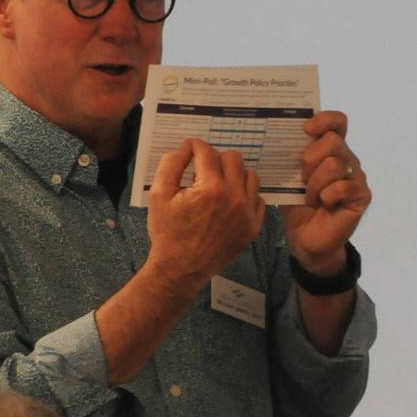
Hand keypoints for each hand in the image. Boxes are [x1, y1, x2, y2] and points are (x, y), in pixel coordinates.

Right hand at [146, 138, 265, 287]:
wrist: (180, 269)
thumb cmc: (167, 232)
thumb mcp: (158, 195)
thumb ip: (171, 164)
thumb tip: (186, 147)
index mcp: (210, 188)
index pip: (207, 151)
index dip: (194, 147)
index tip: (189, 150)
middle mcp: (234, 197)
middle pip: (233, 158)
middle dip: (215, 158)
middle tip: (201, 170)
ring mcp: (247, 214)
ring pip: (250, 175)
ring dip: (233, 174)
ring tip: (217, 184)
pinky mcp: (253, 227)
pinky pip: (258, 198)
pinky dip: (244, 195)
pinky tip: (228, 202)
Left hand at [280, 111, 371, 274]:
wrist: (305, 236)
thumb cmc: (297, 203)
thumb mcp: (289, 176)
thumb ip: (292, 156)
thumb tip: (278, 134)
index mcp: (330, 149)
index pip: (337, 122)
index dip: (325, 119)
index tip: (307, 129)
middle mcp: (347, 158)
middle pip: (332, 141)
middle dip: (310, 160)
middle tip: (302, 179)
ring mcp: (357, 177)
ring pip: (334, 165)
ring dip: (314, 184)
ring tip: (311, 197)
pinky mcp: (362, 195)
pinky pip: (341, 187)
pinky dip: (326, 197)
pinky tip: (324, 206)